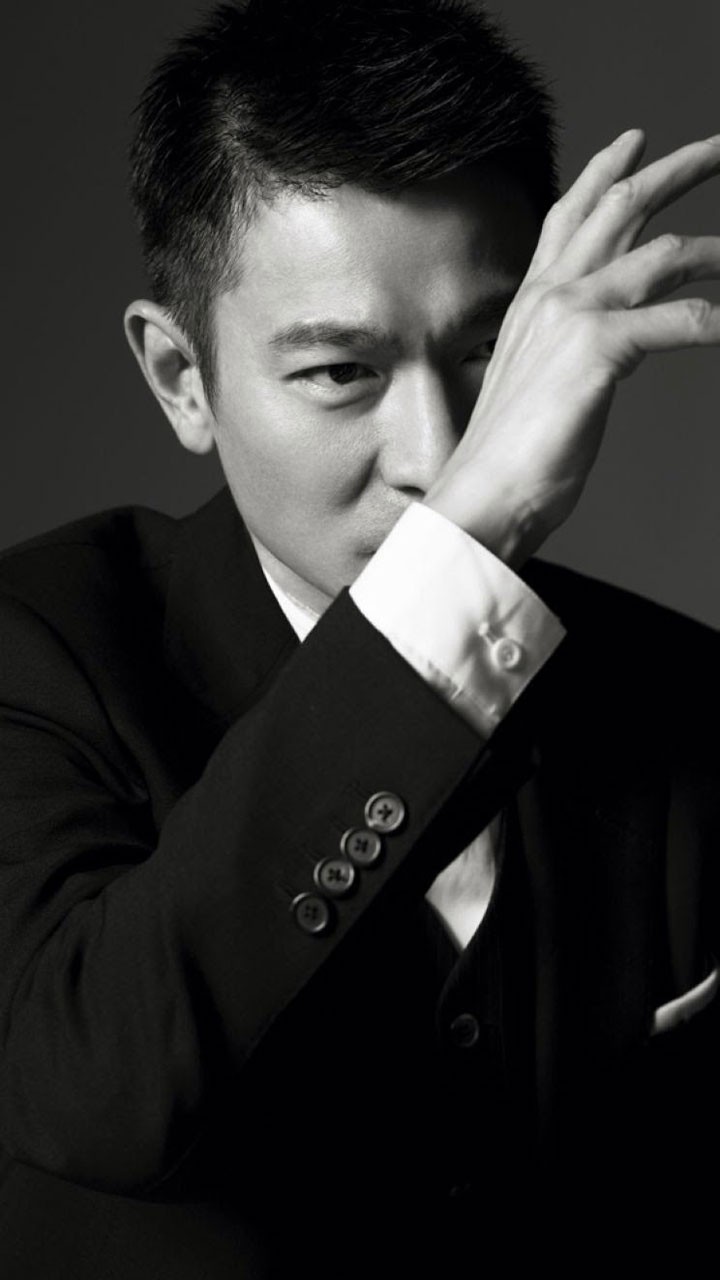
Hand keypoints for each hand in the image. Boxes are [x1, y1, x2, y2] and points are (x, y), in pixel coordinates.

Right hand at [424, 131, 719, 566]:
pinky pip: (680, 319)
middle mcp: (551, 296)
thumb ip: (562, 351)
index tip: (636, 142)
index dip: (605, 173)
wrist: (483, 497)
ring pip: (662, 253)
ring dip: (716, 249)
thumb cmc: (508, 459)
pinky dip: (714, 319)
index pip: (571, 218)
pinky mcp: (597, 349)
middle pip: (621, 208)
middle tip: (718, 149)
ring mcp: (572, 317)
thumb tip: (602, 346)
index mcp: (531, 303)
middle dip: (676, 169)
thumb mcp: (536, 386)